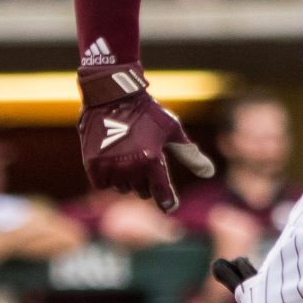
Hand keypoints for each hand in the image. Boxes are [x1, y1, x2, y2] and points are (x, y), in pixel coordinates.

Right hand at [78, 64, 213, 211]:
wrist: (111, 96)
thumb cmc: (147, 112)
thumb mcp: (172, 130)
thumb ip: (190, 154)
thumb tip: (210, 173)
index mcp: (152, 160)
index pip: (162, 193)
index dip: (168, 202)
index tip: (170, 206)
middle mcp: (131, 167)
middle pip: (142, 192)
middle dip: (145, 181)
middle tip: (143, 161)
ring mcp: (110, 166)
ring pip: (122, 188)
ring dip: (126, 179)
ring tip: (127, 156)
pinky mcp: (92, 165)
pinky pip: (102, 184)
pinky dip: (107, 176)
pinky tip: (111, 160)